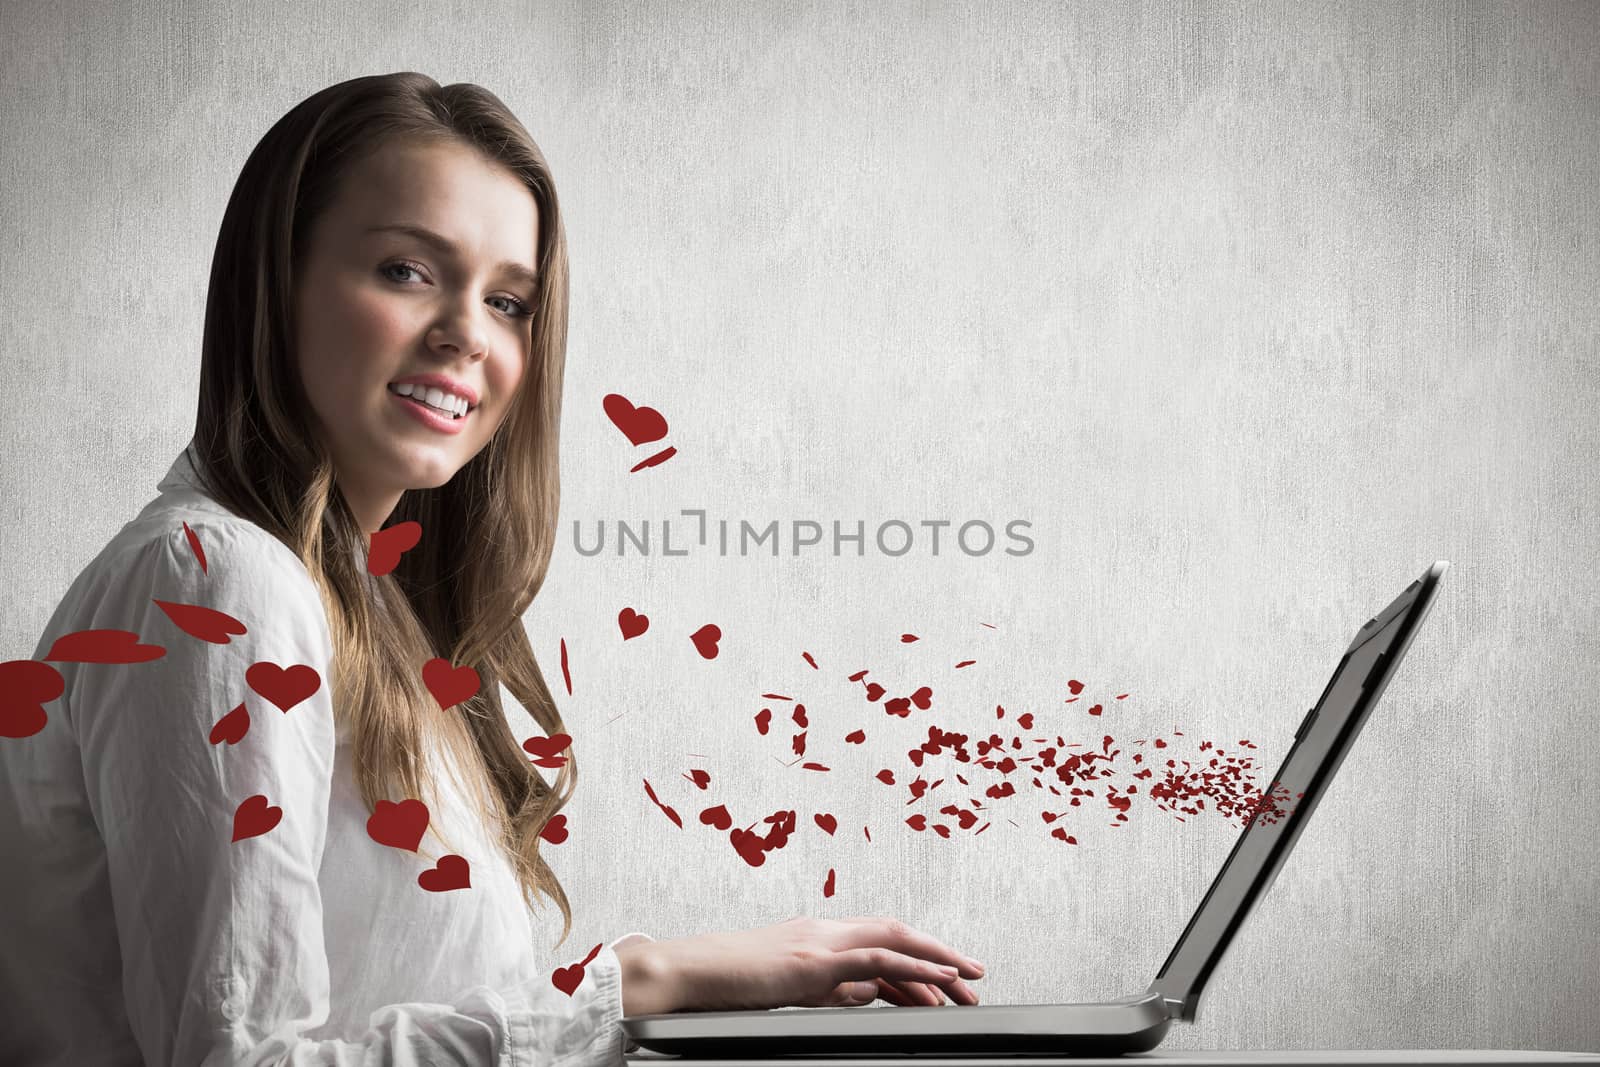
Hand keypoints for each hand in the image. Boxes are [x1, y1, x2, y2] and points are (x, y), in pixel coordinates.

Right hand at [616, 915, 983, 1014]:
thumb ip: (831, 987)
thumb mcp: (790, 986)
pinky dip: (913, 965)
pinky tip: (937, 978)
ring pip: (896, 940)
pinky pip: (876, 958)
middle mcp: (825, 929)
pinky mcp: (813, 960)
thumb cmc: (727, 983)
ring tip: (968, 982)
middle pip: (898, 934)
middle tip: (975, 979)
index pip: (881, 942)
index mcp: (819, 935)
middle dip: (941, 955)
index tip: (948, 980)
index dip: (919, 958)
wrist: (687, 972)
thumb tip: (869, 993)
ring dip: (938, 960)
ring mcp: (820, 940)